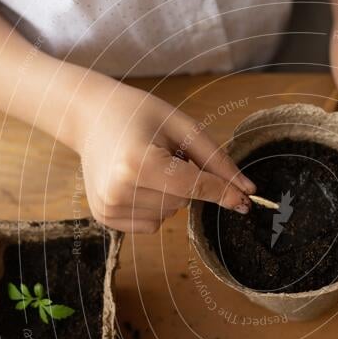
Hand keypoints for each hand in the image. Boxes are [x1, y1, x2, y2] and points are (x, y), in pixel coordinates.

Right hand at [72, 79, 254, 232]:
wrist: (90, 115)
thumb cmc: (139, 114)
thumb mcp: (182, 127)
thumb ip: (216, 160)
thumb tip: (246, 190)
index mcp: (137, 163)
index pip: (194, 187)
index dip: (224, 192)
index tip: (247, 202)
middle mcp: (119, 190)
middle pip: (183, 202)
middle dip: (185, 181)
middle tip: (161, 153)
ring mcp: (109, 207)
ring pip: (169, 215)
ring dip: (169, 194)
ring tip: (146, 165)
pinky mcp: (104, 217)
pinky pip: (152, 224)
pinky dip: (154, 205)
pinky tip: (136, 181)